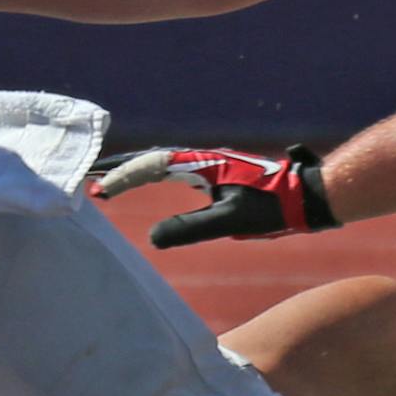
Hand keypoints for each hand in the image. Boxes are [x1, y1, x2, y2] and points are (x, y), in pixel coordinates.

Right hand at [89, 144, 340, 248]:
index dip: (122, 176)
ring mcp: (208, 165)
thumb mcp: (231, 220)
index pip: (151, 165)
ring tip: (104, 176)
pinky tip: (142, 179)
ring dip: (131, 167)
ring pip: (160, 161)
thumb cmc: (274, 207)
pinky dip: (149, 172)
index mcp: (202, 164)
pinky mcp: (215, 174)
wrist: (309, 195)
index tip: (98, 189)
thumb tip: (152, 238)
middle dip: (117, 165)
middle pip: (150, 157)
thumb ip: (192, 227)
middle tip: (86, 172)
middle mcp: (201, 159)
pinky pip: (172, 168)